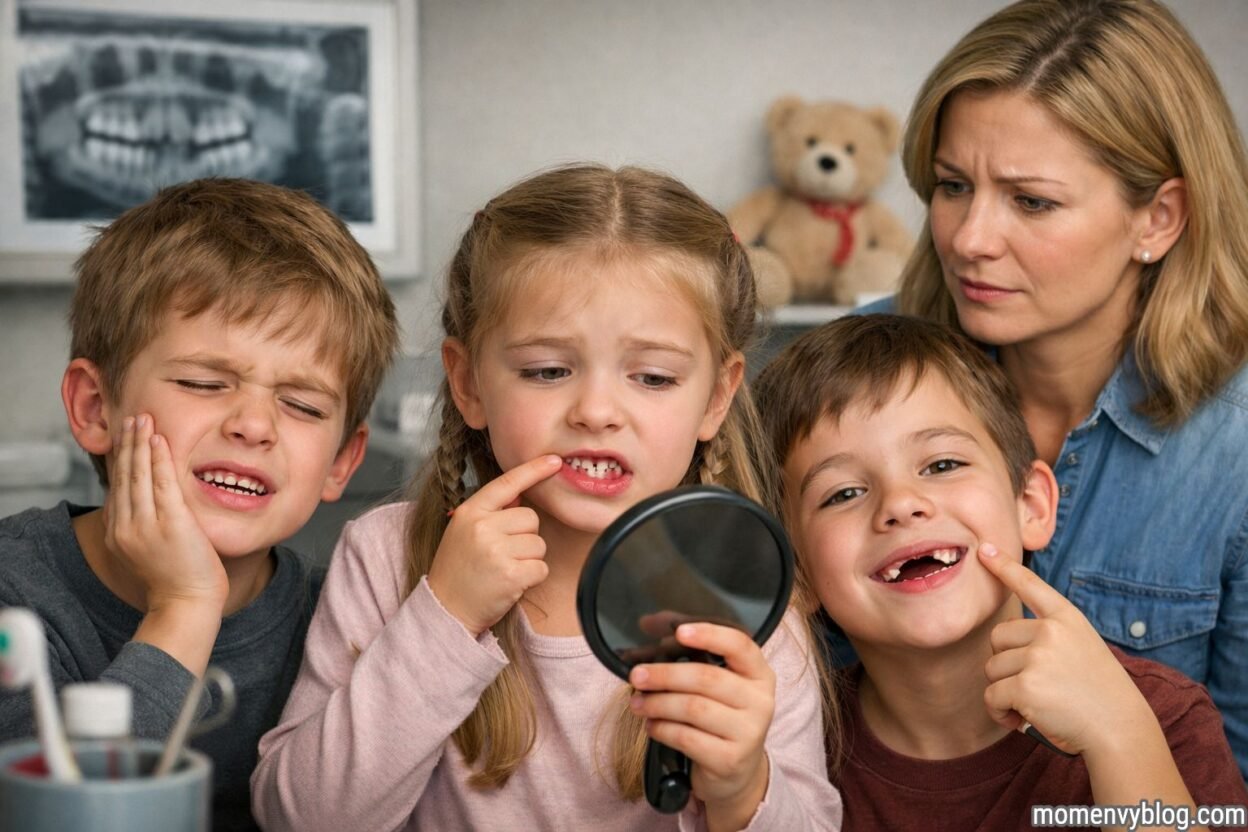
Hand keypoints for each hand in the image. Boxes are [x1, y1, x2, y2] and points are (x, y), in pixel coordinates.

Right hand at [104, 414, 227, 612]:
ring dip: (141, 444)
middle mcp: (125, 527)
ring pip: (139, 475)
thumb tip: (142, 503)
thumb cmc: (176, 579)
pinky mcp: (170, 524)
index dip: (121, 458)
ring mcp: (145, 526)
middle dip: (128, 444)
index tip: (126, 436)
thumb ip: (141, 525)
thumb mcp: (146, 549)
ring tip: (144, 420)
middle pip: (124, 476)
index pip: (117, 486)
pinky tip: (160, 441)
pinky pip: (162, 483)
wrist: (187, 604)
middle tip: (133, 418)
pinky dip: (159, 459)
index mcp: (117, 533)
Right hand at [427, 454, 561, 634]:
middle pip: (531, 518)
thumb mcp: (464, 531)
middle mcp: (482, 527)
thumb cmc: (459, 570)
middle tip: (503, 555)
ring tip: (504, 569)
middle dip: (525, 536)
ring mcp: (496, 551)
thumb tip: (522, 492)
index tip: (554, 461)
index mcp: (470, 512)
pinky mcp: (510, 574)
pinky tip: (511, 583)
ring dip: (529, 559)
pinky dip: (532, 577)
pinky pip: (541, 567)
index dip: (533, 470)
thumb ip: (491, 512)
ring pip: (539, 544)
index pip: (507, 483)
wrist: (444, 609)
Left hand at [629, 623, 773, 830]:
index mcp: (759, 674)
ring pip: (693, 708)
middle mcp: (760, 701)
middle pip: (707, 678)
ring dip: (657, 704)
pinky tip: (652, 725)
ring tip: (638, 703)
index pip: (740, 645)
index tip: (679, 632)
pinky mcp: (730, 759)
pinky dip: (662, 729)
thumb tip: (648, 622)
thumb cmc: (720, 715)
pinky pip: (687, 738)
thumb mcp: (715, 683)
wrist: (736, 770)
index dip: (709, 635)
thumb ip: (688, 650)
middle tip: (637, 676)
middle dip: (665, 674)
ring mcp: (749, 732)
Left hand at [978, 543, 1154, 756]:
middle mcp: (1051, 631)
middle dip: (1007, 664)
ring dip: (1005, 692)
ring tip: (1037, 704)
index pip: (1030, 586)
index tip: (985, 550)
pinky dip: (1000, 712)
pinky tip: (1023, 719)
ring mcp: (1037, 656)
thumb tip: (1005, 638)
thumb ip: (1051, 636)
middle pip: (997, 639)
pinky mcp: (1025, 685)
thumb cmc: (1099, 695)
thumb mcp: (1083, 648)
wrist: (1120, 730)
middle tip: (1036, 685)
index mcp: (1067, 618)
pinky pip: (991, 696)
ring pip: (992, 669)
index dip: (1005, 567)